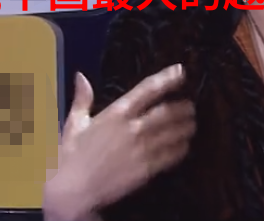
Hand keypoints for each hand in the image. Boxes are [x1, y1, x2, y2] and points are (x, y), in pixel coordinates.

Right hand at [43, 64, 195, 220]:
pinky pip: (171, 156)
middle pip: (167, 112)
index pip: (148, 89)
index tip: (180, 71)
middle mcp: (133, 128)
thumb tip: (81, 76)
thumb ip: (82, 99)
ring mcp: (142, 149)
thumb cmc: (70, 157)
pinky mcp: (147, 169)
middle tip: (191, 106)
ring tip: (193, 124)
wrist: (74, 191)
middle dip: (183, 107)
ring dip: (186, 126)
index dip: (166, 78)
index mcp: (117, 113)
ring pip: (173, 133)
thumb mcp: (74, 124)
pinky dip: (181, 148)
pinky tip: (185, 146)